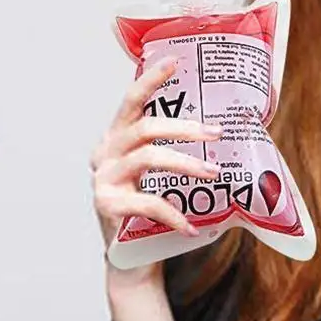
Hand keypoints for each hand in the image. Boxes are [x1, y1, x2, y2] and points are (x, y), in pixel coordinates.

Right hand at [90, 56, 222, 285]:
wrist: (132, 258)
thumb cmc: (150, 210)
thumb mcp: (160, 174)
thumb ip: (172, 150)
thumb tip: (218, 128)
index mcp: (116, 139)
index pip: (131, 102)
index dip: (151, 80)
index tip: (174, 62)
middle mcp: (104, 154)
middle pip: (144, 128)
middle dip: (184, 128)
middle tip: (217, 132)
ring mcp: (102, 179)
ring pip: (148, 158)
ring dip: (186, 164)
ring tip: (214, 174)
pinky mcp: (106, 206)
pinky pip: (147, 202)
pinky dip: (174, 214)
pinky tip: (192, 227)